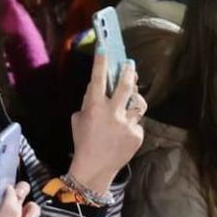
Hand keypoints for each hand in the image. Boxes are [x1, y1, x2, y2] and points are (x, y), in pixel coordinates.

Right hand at [67, 55, 145, 194]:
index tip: (104, 49)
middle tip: (130, 64)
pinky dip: (131, 123)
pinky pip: (137, 121)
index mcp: (95, 108)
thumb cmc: (83, 141)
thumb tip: (96, 89)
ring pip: (138, 103)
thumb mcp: (79, 119)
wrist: (95, 167)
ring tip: (131, 98)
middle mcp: (113, 113)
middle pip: (126, 86)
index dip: (101, 62)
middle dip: (129, 72)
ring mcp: (127, 124)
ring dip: (134, 98)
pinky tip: (124, 130)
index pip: (98, 79)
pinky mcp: (137, 134)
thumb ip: (88, 103)